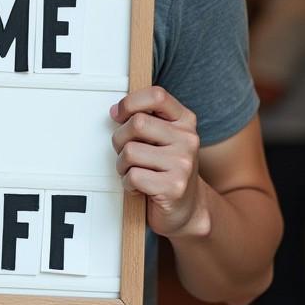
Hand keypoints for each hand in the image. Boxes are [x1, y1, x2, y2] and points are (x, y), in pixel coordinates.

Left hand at [110, 86, 208, 237]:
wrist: (188, 209)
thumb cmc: (167, 170)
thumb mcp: (163, 138)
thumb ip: (146, 120)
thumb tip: (116, 111)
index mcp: (185, 121)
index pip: (157, 96)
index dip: (130, 102)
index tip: (119, 114)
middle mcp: (188, 139)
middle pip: (136, 123)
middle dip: (120, 139)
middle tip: (125, 153)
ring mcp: (183, 163)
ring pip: (130, 151)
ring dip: (122, 165)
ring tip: (134, 172)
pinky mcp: (174, 187)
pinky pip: (133, 176)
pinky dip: (128, 184)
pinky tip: (139, 187)